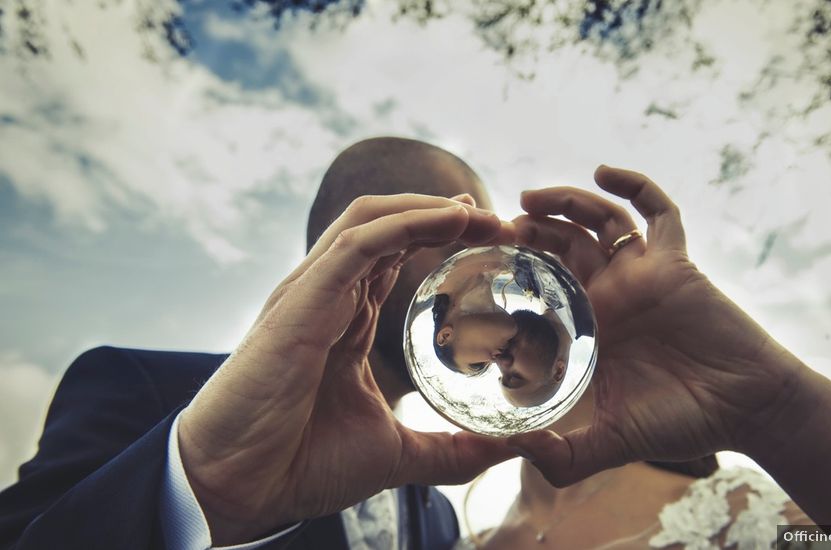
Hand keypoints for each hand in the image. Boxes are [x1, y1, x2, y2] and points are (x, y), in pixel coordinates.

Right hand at [178, 194, 515, 543]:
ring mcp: (312, 293)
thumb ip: (452, 450)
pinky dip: (405, 224)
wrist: (240, 489)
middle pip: (390, 226)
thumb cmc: (302, 465)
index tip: (492, 232)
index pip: (396, 254)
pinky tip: (449, 221)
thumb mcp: (396, 453)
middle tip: (498, 220)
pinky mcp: (301, 301)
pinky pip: (356, 244)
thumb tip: (512, 451)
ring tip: (480, 214)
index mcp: (346, 319)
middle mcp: (328, 295)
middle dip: (446, 214)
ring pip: (370, 220)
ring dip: (429, 209)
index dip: (441, 234)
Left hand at [506, 166, 806, 485]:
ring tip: (529, 200)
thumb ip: (563, 456)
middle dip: (529, 231)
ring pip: (598, 221)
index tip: (480, 260)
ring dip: (564, 203)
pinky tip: (606, 172)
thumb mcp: (611, 443)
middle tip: (500, 227)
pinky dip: (634, 186)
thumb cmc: (681, 423)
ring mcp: (642, 275)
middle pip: (562, 245)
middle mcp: (611, 295)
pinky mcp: (675, 262)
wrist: (746, 410)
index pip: (542, 286)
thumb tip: (509, 452)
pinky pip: (658, 212)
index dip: (513, 270)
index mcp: (589, 328)